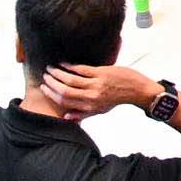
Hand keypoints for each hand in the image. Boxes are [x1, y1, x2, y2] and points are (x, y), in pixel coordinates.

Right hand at [50, 61, 176, 116]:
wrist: (137, 90)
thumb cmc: (117, 99)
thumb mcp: (100, 111)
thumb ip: (83, 114)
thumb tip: (66, 117)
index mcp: (89, 107)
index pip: (65, 102)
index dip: (52, 94)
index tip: (43, 87)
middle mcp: (91, 97)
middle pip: (65, 91)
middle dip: (52, 83)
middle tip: (44, 76)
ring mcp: (96, 85)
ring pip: (70, 79)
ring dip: (58, 73)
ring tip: (50, 68)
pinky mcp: (101, 73)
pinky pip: (81, 70)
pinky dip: (69, 66)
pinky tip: (63, 63)